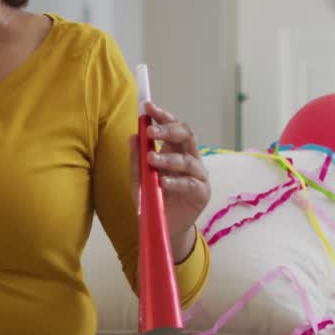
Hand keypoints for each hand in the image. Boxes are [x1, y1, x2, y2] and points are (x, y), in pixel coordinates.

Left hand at [130, 102, 210, 259]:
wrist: (163, 227)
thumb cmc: (153, 199)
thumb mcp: (138, 179)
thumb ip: (137, 159)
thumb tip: (133, 136)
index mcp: (176, 151)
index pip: (173, 126)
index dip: (162, 115)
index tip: (148, 107)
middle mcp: (190, 159)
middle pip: (186, 135)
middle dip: (169, 130)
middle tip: (151, 132)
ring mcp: (198, 175)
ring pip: (188, 159)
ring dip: (168, 158)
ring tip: (151, 160)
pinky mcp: (202, 193)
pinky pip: (190, 183)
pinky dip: (176, 181)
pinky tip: (163, 182)